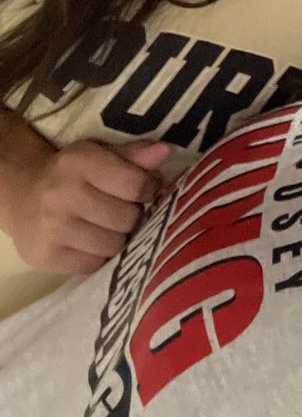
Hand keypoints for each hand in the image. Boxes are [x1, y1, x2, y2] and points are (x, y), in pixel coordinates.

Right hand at [6, 139, 170, 274]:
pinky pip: (94, 265)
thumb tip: (164, 152)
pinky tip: (91, 240)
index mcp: (79, 162)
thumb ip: (133, 154)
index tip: (147, 189)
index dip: (150, 188)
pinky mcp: (46, 257)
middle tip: (124, 208)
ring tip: (108, 225)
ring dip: (119, 237)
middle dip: (133, 214)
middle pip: (127, 218)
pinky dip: (99, 255)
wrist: (22, 196)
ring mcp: (52, 229)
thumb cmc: (71, 173)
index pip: (134, 184)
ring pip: (114, 245)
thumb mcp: (99, 153)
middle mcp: (63, 195)